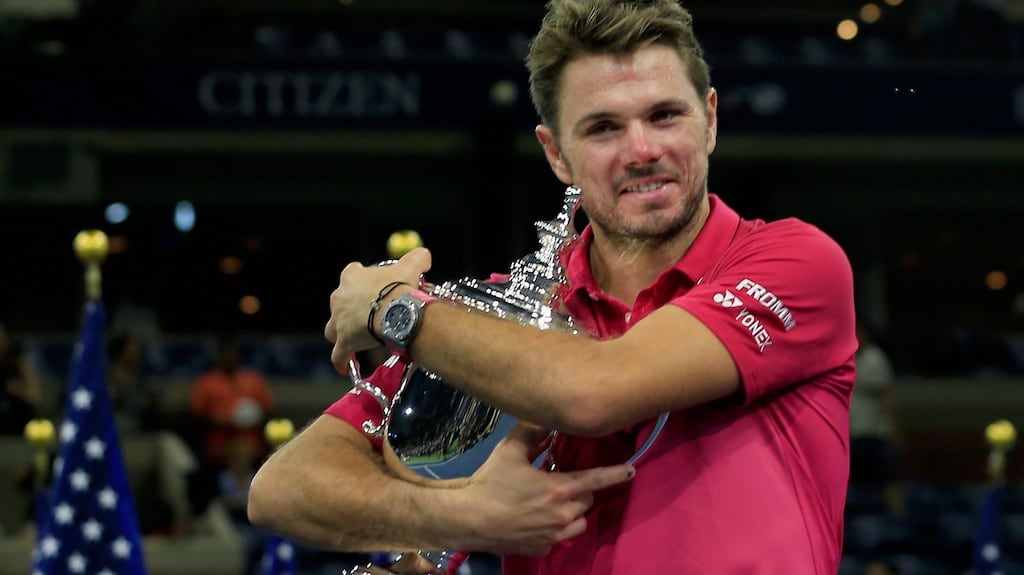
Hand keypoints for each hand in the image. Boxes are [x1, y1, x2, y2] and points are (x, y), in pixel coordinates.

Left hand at [325, 248, 431, 373]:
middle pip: (339, 304)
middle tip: (369, 315)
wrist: (396, 310)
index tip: (372, 289)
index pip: (351, 275)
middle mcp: (339, 297)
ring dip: (342, 333)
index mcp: (351, 277)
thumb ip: (417, 258)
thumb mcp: (410, 265)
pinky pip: (339, 355)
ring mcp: (339, 321)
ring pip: (333, 330)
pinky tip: (345, 366)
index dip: (360, 282)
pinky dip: (341, 361)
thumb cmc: (399, 287)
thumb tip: (424, 256)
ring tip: (356, 338)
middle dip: (350, 309)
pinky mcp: (344, 342)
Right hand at [457, 423, 634, 555]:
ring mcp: (554, 536)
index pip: (596, 479)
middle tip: (560, 482)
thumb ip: (533, 433)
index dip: (616, 474)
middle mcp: (562, 514)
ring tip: (555, 504)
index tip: (631, 470)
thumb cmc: (490, 483)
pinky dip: (556, 529)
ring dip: (573, 512)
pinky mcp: (542, 549)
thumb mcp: (510, 451)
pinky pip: (560, 538)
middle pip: (587, 499)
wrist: (470, 518)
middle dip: (580, 490)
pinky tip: (539, 521)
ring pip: (579, 522)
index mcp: (558, 488)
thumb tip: (549, 419)